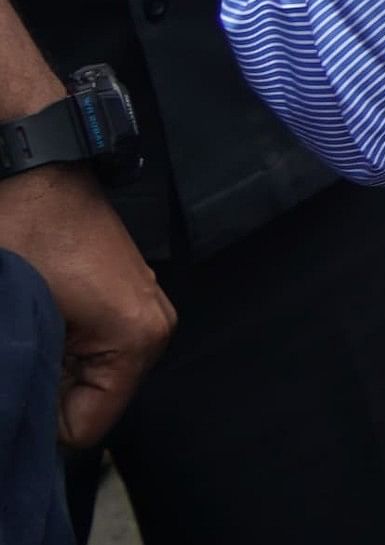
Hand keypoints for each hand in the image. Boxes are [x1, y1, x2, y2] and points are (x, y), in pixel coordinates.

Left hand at [0, 168, 171, 445]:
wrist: (39, 170)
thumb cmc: (25, 232)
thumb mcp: (17, 318)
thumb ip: (25, 375)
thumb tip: (18, 415)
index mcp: (137, 337)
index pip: (81, 429)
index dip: (35, 417)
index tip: (14, 378)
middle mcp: (155, 327)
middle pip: (90, 403)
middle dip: (47, 388)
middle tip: (18, 345)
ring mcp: (146, 308)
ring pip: (88, 378)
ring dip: (52, 365)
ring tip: (28, 326)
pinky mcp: (129, 295)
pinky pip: (93, 349)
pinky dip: (61, 345)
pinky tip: (42, 316)